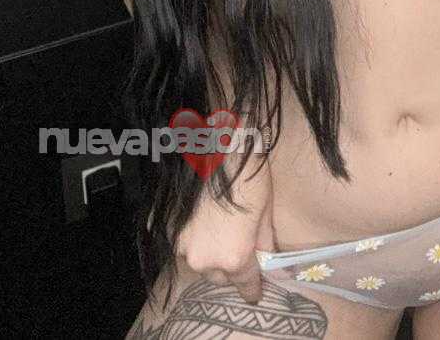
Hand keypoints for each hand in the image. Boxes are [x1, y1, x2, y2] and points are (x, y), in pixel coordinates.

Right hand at [176, 155, 274, 303]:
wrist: (220, 149)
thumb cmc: (251, 178)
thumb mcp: (266, 215)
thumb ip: (264, 245)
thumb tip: (266, 259)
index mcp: (234, 259)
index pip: (246, 286)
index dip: (253, 289)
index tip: (256, 291)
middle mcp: (206, 260)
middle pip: (221, 278)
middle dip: (232, 269)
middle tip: (241, 250)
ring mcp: (185, 247)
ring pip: (202, 263)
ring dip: (212, 255)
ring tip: (222, 232)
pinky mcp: (172, 232)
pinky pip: (187, 246)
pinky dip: (197, 240)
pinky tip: (206, 222)